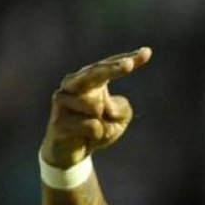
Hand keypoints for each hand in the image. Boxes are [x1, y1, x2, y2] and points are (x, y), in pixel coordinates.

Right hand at [40, 47, 151, 167]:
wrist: (71, 152)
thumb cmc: (96, 130)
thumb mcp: (119, 120)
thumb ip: (122, 110)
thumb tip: (106, 106)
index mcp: (90, 79)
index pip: (110, 66)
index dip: (128, 59)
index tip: (147, 52)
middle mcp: (74, 84)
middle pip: (95, 72)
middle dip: (112, 68)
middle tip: (128, 65)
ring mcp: (62, 100)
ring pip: (95, 107)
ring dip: (103, 123)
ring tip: (94, 130)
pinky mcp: (57, 120)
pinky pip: (91, 127)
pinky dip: (96, 135)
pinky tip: (84, 137)